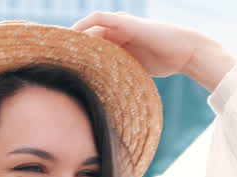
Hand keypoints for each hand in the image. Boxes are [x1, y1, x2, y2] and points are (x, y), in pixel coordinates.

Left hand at [72, 12, 234, 91]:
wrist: (185, 52)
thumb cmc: (164, 63)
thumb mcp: (135, 71)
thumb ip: (119, 76)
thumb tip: (103, 98)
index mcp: (118, 42)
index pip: (90, 45)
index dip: (75, 54)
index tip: (60, 66)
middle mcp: (117, 31)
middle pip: (86, 35)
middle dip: (70, 45)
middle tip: (52, 58)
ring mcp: (121, 24)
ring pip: (89, 26)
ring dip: (73, 35)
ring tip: (58, 46)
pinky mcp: (125, 21)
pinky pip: (99, 18)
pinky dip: (84, 24)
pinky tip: (73, 35)